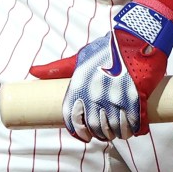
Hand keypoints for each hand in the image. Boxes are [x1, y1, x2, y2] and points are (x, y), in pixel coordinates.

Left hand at [26, 0, 172, 141]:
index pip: (73, 119)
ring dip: (118, 134)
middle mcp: (95, 93)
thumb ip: (58, 68)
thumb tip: (32, 71)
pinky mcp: (137, 97)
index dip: (79, 132)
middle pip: (95, 127)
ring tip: (120, 132)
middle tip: (106, 133)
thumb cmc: (109, 48)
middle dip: (101, 134)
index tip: (85, 135)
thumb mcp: (82, 57)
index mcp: (80, 85)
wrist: (140, 36)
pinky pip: (134, 123)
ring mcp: (116, 96)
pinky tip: (135, 130)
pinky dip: (135, 130)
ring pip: (115, 128)